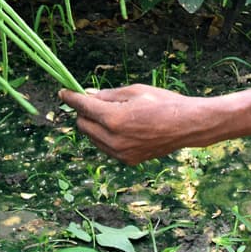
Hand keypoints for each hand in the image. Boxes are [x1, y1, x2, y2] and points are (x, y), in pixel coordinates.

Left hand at [58, 85, 201, 164]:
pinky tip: (122, 128)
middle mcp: (114, 139)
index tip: (63, 93)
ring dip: (95, 126)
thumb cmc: (163, 102)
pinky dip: (106, 137)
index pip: (83, 107)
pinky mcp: (127, 160)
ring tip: (113, 115)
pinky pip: (106, 147)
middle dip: (84, 113)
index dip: (71, 98)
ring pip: (93, 138)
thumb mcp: (134, 91)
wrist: (187, 125)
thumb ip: (107, 95)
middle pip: (83, 125)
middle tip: (93, 102)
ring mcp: (120, 153)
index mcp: (114, 118)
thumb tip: (87, 95)